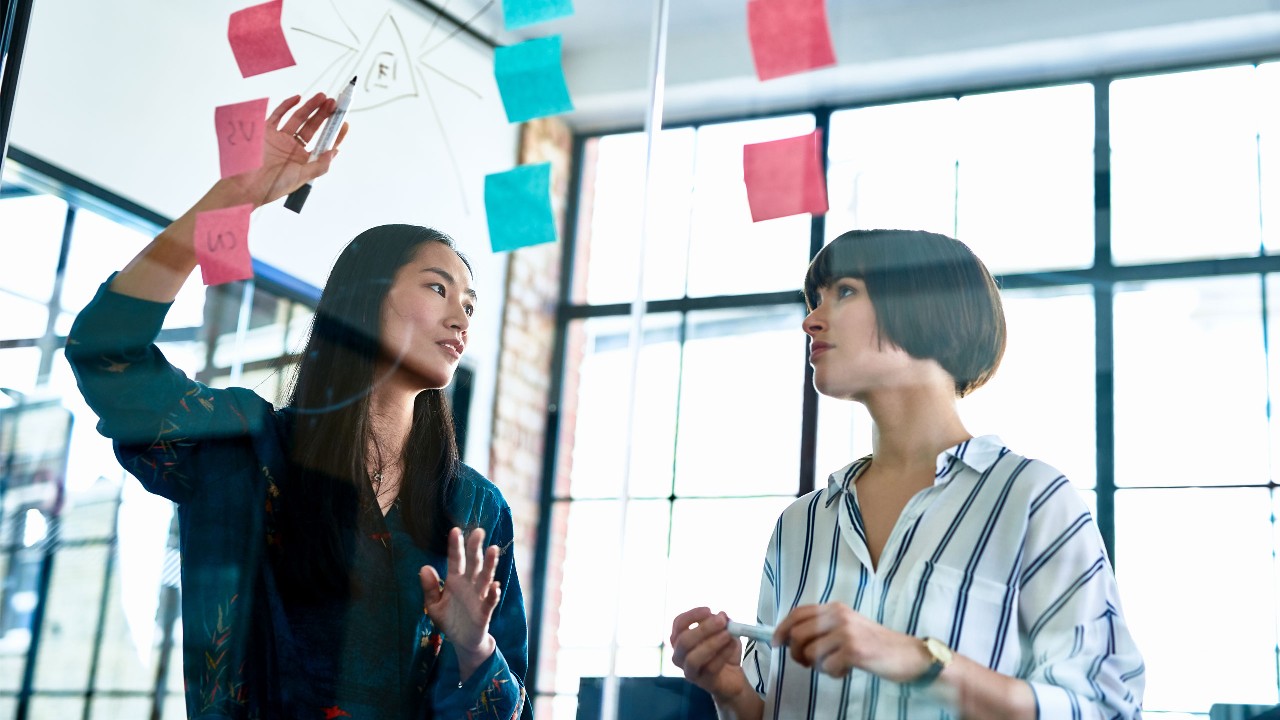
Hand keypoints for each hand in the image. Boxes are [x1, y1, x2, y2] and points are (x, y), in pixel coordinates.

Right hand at [225, 93, 349, 207]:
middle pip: (312, 127)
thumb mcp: (302, 177)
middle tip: (333, 103)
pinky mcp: (266, 131)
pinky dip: (287, 105)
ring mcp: (280, 137)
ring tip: (323, 97)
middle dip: (323, 115)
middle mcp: (293, 147)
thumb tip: (335, 151)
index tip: (344, 122)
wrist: (248, 185)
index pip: (323, 143)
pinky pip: (278, 115)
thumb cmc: (274, 185)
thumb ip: (320, 165)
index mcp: (303, 158)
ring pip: (298, 118)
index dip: (334, 133)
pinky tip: (298, 98)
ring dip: (310, 107)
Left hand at [419, 527, 500, 669]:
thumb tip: (424, 568)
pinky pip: (489, 602)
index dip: (455, 547)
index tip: (455, 530)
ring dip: (489, 564)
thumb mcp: (434, 605)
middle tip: (479, 532)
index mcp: (455, 581)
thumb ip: (430, 588)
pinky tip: (495, 586)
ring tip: (493, 549)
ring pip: (485, 577)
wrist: (463, 641)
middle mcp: (469, 585)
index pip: (456, 560)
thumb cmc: (450, 619)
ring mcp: (478, 597)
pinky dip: (493, 594)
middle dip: (475, 548)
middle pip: (474, 563)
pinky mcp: (484, 612)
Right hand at [670, 608, 752, 702]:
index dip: (692, 615)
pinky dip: (723, 654)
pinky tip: (732, 645)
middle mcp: (679, 655)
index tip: (709, 610)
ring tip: (728, 634)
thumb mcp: (724, 632)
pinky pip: (710, 668)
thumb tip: (722, 615)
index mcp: (680, 639)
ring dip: (712, 643)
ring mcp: (689, 671)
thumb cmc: (723, 651)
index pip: (678, 624)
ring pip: (693, 658)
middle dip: (704, 629)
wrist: (732, 677)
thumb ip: (722, 623)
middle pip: (684, 641)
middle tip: (722, 621)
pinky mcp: (703, 682)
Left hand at [773, 603, 927, 682]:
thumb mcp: (848, 627)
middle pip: (797, 634)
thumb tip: (790, 638)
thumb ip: (823, 628)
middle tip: (809, 663)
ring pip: (809, 653)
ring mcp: (846, 633)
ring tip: (835, 666)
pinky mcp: (854, 651)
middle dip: (796, 653)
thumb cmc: (875, 644)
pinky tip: (847, 671)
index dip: (781, 628)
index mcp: (835, 608)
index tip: (775, 643)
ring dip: (818, 666)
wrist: (909, 655)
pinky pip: (827, 667)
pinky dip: (833, 674)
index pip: (797, 613)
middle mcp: (839, 616)